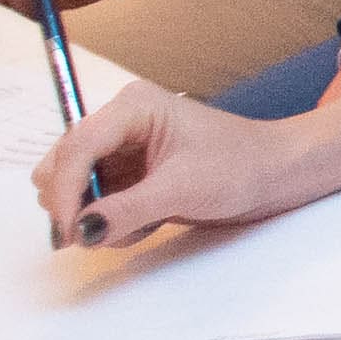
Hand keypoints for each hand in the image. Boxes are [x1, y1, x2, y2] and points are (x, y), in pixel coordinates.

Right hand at [33, 81, 324, 246]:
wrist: (277, 174)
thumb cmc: (240, 166)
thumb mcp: (182, 189)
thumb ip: (126, 210)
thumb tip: (80, 231)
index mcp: (132, 107)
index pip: (76, 147)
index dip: (65, 191)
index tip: (68, 231)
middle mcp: (121, 123)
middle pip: (63, 165)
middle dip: (76, 202)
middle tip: (98, 233)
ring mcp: (123, 150)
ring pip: (77, 188)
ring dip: (96, 215)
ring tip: (142, 222)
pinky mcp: (130, 175)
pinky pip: (97, 203)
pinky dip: (112, 220)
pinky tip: (149, 222)